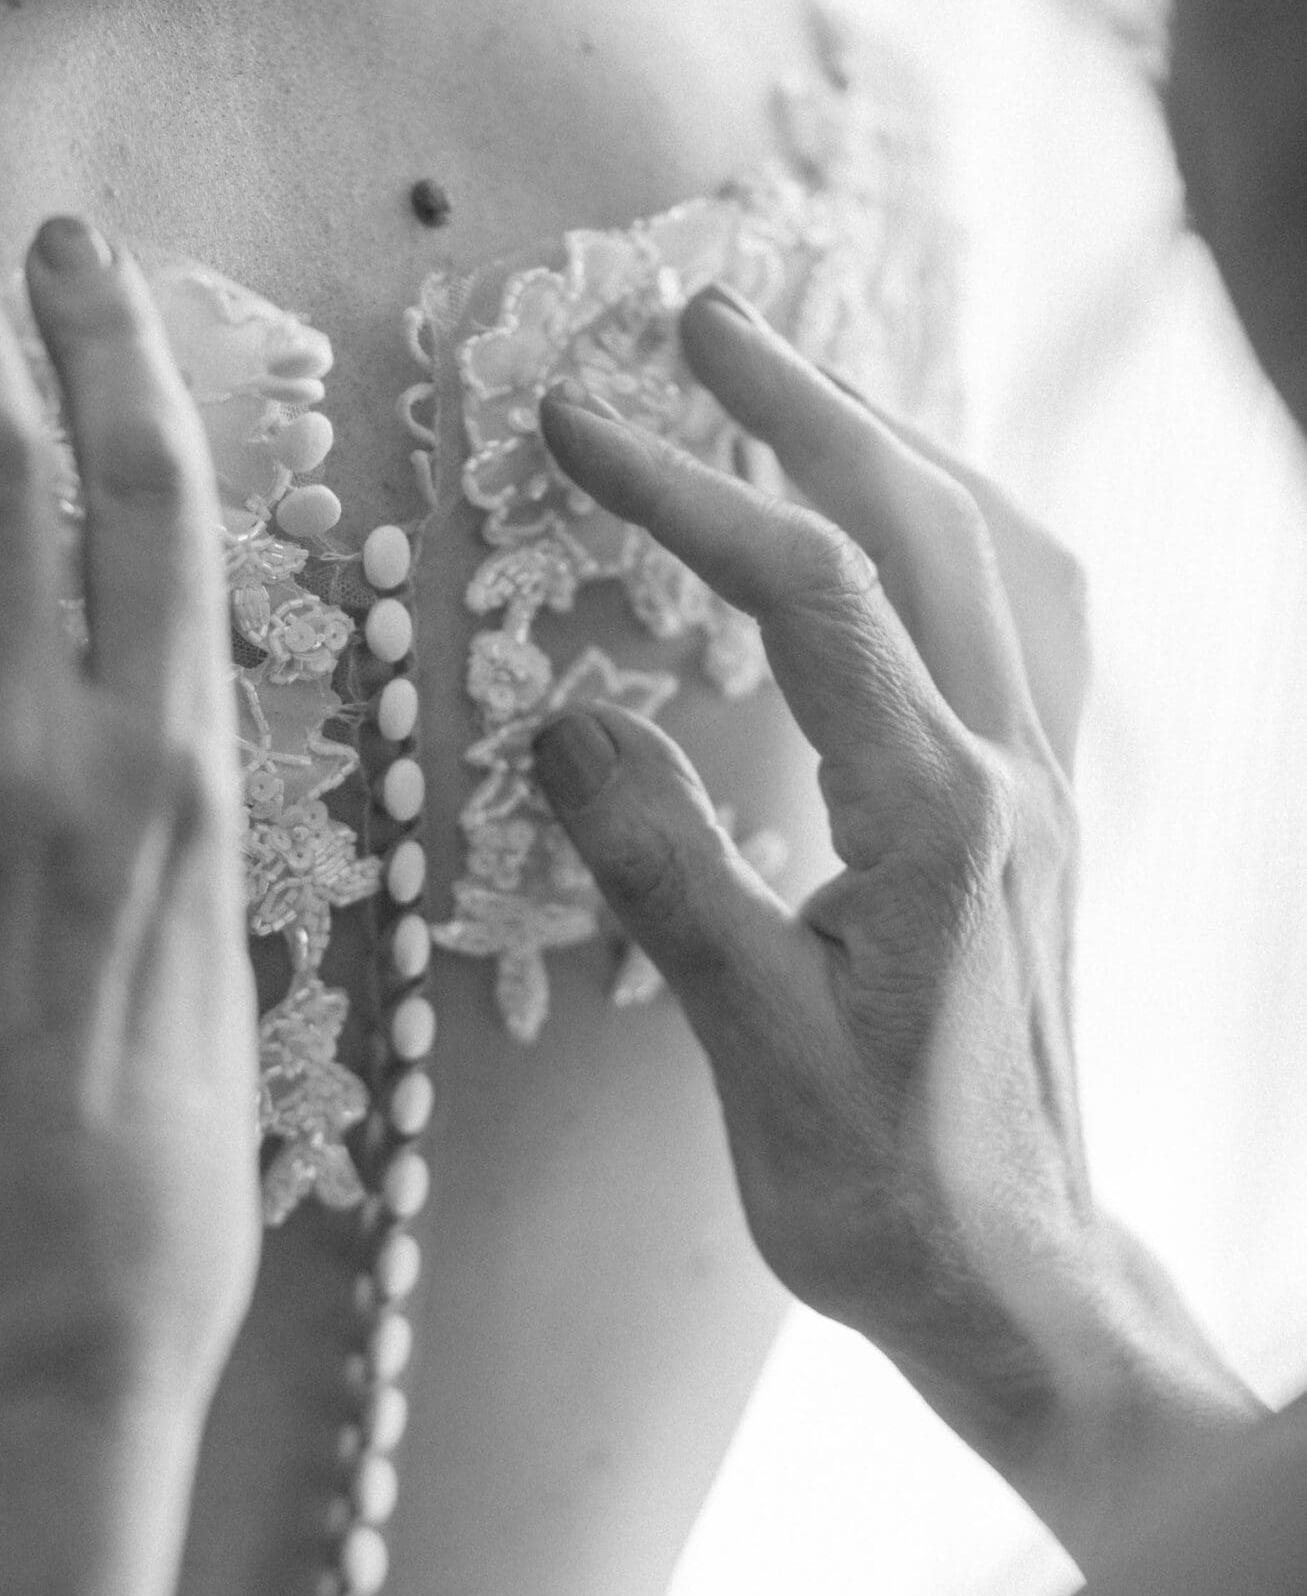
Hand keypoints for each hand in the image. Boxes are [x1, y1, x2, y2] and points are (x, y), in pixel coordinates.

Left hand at [0, 146, 258, 1484]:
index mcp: (184, 780)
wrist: (9, 1343)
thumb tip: (157, 700)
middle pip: (3, 471)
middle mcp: (44, 759)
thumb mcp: (234, 977)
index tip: (85, 256)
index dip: (115, 356)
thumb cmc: (156, 1193)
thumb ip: (188, 817)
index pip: (154, 506)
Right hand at [534, 290, 1259, 1570]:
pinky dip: (943, 532)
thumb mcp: (751, 1048)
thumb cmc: (883, 1190)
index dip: (687, 491)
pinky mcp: (1026, 818)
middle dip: (804, 403)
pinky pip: (1012, 618)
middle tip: (694, 318)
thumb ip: (665, 872)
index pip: (811, 592)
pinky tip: (889, 533)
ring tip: (783, 387)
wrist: (1015, 1277)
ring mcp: (1033, 788)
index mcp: (938, 813)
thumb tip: (562, 720)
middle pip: (922, 522)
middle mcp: (1006, 773)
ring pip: (985, 556)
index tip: (569, 422)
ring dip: (885, 447)